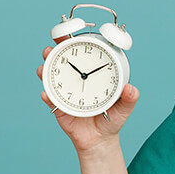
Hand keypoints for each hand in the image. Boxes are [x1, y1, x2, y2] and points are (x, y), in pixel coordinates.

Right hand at [37, 37, 137, 152]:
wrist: (100, 140)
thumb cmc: (112, 119)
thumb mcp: (124, 108)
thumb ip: (129, 98)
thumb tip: (131, 89)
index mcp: (91, 74)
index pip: (81, 54)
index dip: (73, 42)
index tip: (68, 33)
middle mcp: (75, 79)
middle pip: (59, 61)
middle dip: (52, 51)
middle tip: (50, 49)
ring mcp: (64, 92)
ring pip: (50, 77)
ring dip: (44, 70)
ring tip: (43, 68)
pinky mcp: (58, 106)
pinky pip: (50, 99)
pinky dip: (47, 95)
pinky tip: (46, 94)